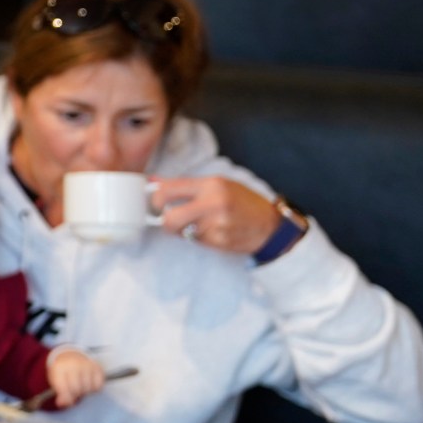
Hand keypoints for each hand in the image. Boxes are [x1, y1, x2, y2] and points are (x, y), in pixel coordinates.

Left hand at [45, 348, 106, 408]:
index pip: (64, 388)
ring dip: (85, 392)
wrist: (70, 357)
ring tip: (81, 388)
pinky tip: (89, 384)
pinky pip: (98, 386)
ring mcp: (86, 365)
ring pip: (88, 388)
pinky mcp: (97, 367)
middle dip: (76, 395)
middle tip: (75, 393)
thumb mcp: (56, 382)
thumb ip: (60, 394)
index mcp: (60, 368)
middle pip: (77, 389)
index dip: (67, 398)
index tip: (69, 402)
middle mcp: (73, 364)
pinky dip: (94, 389)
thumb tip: (62, 403)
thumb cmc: (62, 373)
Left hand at [150, 177, 280, 255]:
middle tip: (168, 220)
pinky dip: (198, 238)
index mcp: (212, 185)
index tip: (154, 203)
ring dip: (184, 230)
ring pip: (182, 232)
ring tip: (199, 223)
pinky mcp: (220, 242)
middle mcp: (214, 204)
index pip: (168, 190)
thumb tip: (152, 180)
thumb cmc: (242, 201)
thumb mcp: (218, 184)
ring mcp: (217, 225)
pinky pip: (196, 241)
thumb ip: (185, 184)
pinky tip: (213, 231)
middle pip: (170, 219)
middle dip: (164, 222)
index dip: (155, 199)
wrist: (270, 225)